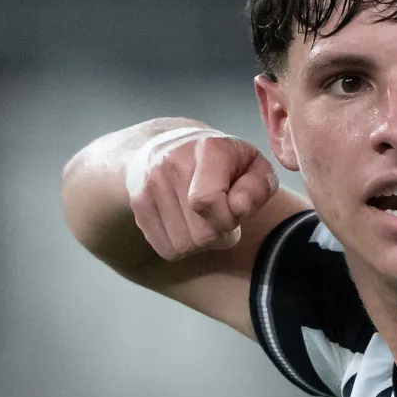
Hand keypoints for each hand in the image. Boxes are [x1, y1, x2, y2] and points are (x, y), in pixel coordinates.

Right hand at [131, 130, 279, 258]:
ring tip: (204, 220)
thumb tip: (239, 208)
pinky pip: (165, 249)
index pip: (207, 202)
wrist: (174, 146)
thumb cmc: (226, 164)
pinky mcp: (138, 203)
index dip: (228, 220)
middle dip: (217, 235)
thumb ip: (258, 187)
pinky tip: (187, 225)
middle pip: (198, 234)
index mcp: (207, 149)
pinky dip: (181, 246)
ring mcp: (150, 183)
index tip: (234, 212)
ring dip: (200, 243)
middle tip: (221, 218)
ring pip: (181, 246)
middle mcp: (171, 162)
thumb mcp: (254, 167)